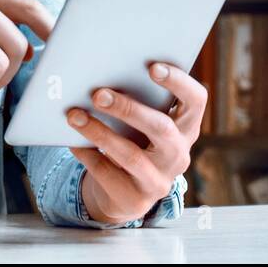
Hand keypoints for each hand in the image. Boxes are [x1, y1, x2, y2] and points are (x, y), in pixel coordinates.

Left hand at [66, 61, 204, 224]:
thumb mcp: (143, 124)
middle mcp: (179, 154)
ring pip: (131, 155)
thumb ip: (137, 101)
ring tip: (74, 115)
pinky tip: (72, 141)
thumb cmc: (134, 142)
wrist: (125, 193)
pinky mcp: (136, 199)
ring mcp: (160, 180)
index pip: (195, 101)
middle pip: (161, 128)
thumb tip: (98, 75)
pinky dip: (87, 154)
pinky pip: (107, 173)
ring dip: (100, 132)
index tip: (152, 67)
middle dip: (128, 108)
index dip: (179, 82)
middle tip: (98, 94)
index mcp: (186, 127)